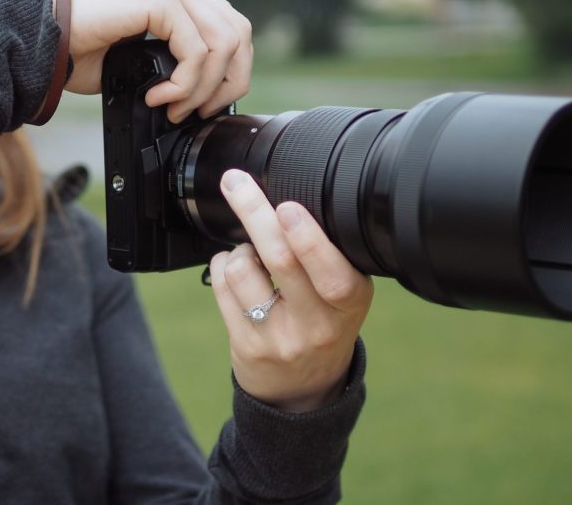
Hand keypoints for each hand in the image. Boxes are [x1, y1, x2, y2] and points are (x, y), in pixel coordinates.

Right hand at [52, 0, 251, 123]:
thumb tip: (208, 89)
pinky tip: (158, 97)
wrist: (36, 42)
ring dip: (202, 88)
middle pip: (238, 32)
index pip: (229, 24)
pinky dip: (185, 84)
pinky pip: (196, 50)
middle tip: (197, 112)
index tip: (204, 104)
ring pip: (223, 43)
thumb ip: (174, 56)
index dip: (229, 70)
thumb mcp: (137, 53)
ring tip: (173, 108)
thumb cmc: (74, 51)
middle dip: (227, 82)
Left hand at [209, 169, 372, 412]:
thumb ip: (327, 257)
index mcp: (349, 302)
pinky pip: (223, 287)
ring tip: (250, 252)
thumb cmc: (323, 323)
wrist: (303, 389)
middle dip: (255, 212)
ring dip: (239, 246)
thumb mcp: (343, 296)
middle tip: (236, 182)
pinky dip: (222, 264)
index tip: (287, 207)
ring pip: (243, 269)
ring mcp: (279, 338)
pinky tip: (234, 269)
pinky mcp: (247, 346)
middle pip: (280, 260)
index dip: (308, 239)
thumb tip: (285, 202)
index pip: (332, 273)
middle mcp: (317, 324)